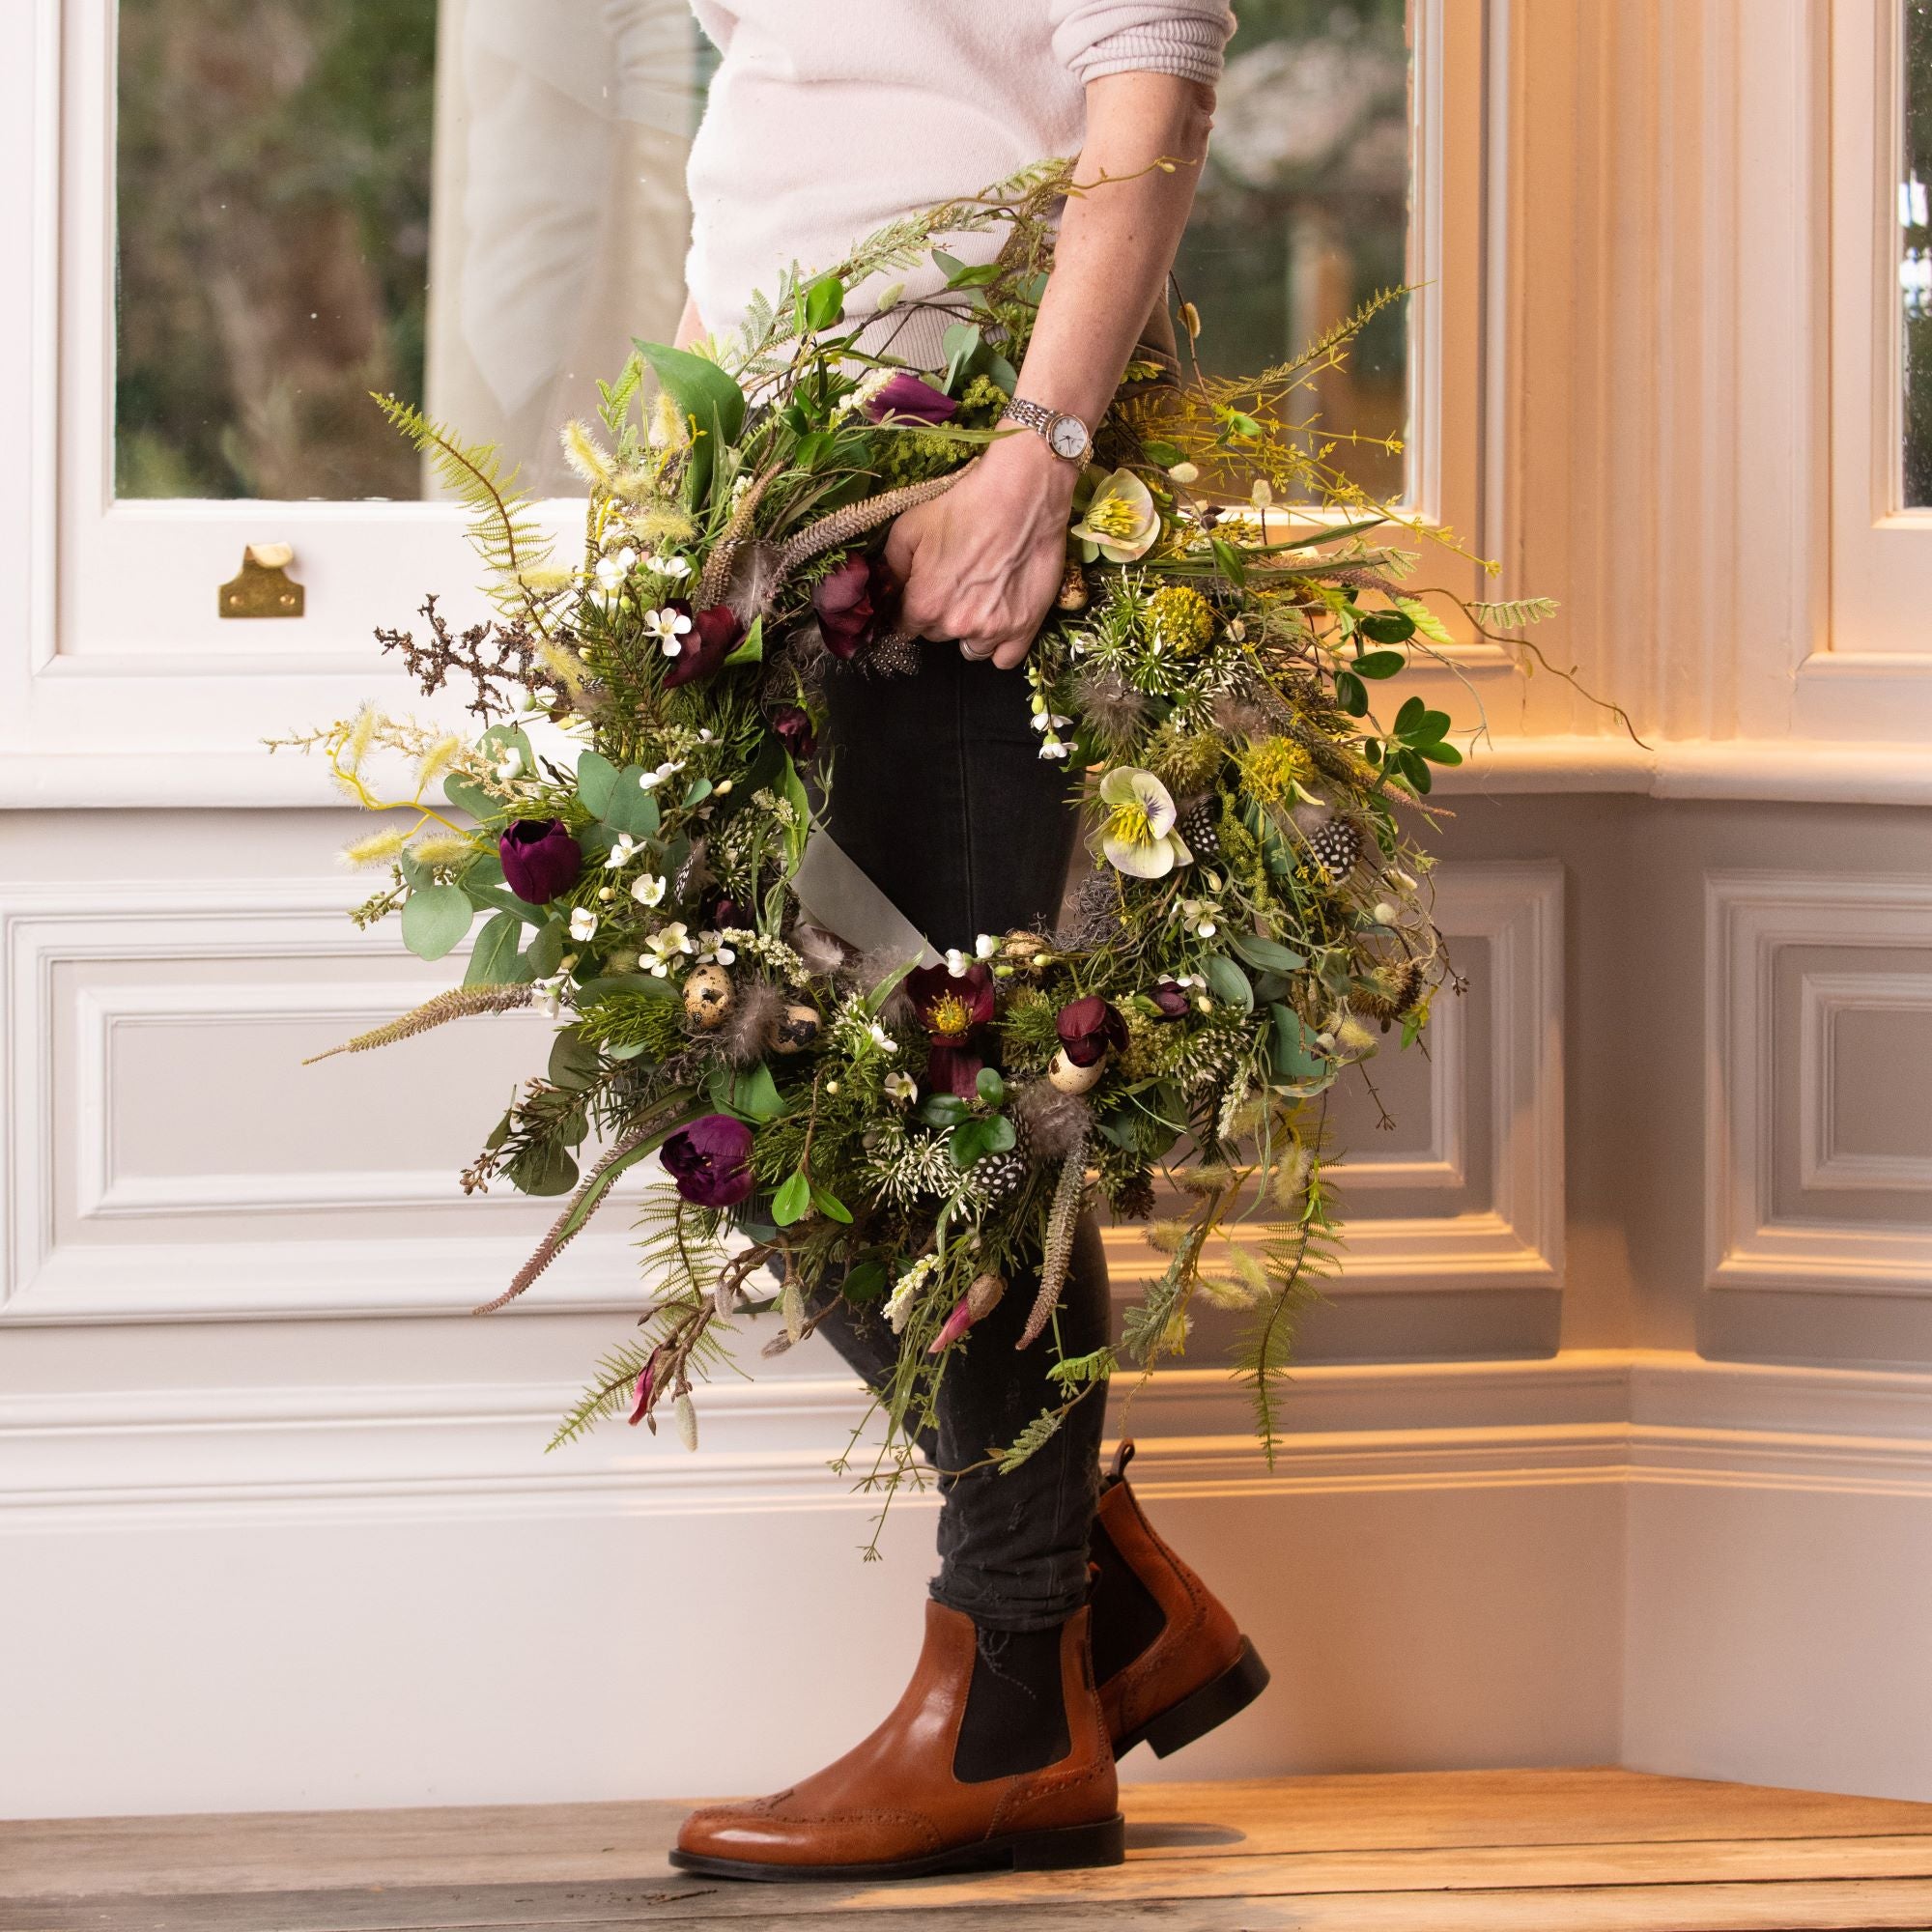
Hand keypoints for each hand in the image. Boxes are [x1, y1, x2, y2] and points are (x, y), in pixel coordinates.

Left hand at [883, 429, 1077, 669]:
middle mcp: (956, 625)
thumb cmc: (964, 506)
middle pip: (936, 636)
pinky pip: (1004, 659)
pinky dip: (999, 646)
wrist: (1021, 495)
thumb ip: (892, 566)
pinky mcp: (1024, 628)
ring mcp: (992, 630)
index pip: (905, 627)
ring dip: (969, 632)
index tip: (923, 593)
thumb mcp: (910, 527)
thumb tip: (887, 589)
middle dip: (940, 616)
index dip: (911, 608)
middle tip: (956, 585)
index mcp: (924, 605)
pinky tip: (1000, 622)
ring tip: (980, 602)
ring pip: (970, 649)